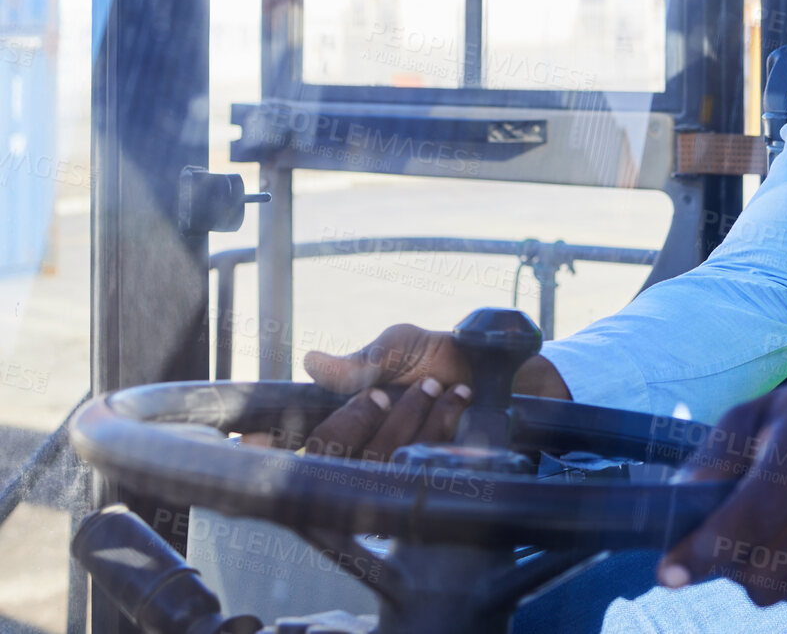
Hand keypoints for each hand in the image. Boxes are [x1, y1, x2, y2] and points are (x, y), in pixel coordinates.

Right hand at [258, 323, 569, 460]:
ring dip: (408, 416)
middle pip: (330, 449)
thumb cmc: (439, 356)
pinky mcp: (421, 479)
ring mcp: (387, 468)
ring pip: (374, 457)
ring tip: (435, 387)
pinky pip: (414, 463)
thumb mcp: (400, 345)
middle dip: (359, 417)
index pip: (293, 436)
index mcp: (341, 412)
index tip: (249, 440)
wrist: (497, 375)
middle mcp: (358, 446)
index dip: (267, 442)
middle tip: (389, 392)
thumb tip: (312, 364)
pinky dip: (438, 424)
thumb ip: (361, 360)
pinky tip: (456, 401)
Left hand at [656, 362, 786, 605]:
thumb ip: (717, 454)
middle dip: (729, 564)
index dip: (702, 551)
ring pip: (786, 589)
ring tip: (768, 537)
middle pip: (761, 570)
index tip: (667, 573)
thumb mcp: (762, 411)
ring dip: (763, 574)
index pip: (746, 520)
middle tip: (728, 539)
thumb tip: (679, 497)